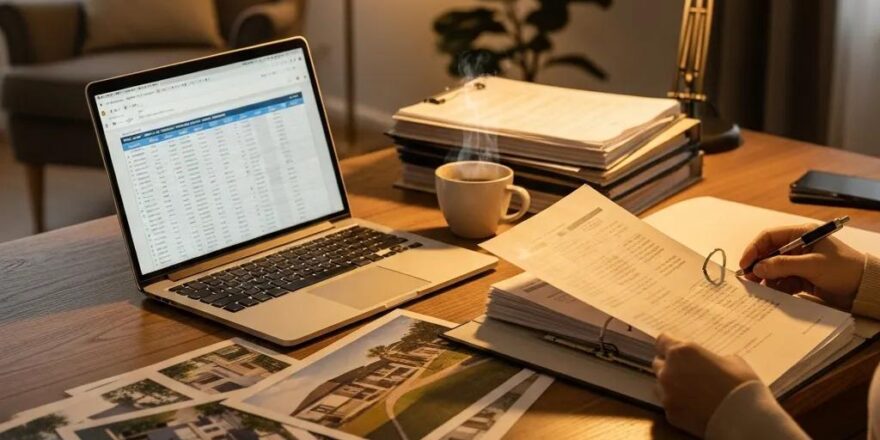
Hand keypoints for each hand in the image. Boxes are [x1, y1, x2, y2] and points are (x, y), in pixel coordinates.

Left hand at [653, 334, 759, 436]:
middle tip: (687, 372)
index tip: (676, 350)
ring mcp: (666, 393)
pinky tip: (693, 406)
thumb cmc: (741, 384)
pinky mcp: (670, 413)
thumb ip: (711, 358)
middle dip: (670, 366)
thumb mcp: (730, 361)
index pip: (662, 341)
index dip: (669, 345)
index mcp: (682, 352)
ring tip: (691, 391)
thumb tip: (707, 363)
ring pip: (661, 384)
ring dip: (671, 385)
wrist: (744, 418)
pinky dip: (678, 403)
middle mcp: (668, 370)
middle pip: (659, 363)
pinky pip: (669, 403)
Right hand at [740, 224, 865, 309]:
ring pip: (774, 269)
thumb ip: (783, 265)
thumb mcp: (813, 265)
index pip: (770, 237)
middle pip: (769, 254)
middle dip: (758, 265)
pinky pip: (783, 281)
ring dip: (766, 278)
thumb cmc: (844, 270)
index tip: (744, 263)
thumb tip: (757, 268)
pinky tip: (772, 292)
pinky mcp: (803, 278)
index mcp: (802, 234)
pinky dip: (776, 286)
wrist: (866, 289)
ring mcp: (800, 263)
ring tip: (759, 288)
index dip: (754, 249)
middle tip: (747, 279)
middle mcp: (799, 247)